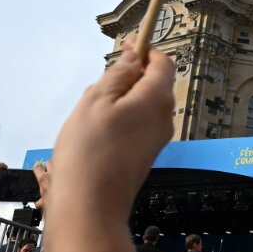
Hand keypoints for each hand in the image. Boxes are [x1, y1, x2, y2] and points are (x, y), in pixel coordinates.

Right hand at [40, 47, 174, 220]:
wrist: (90, 209)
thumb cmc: (89, 153)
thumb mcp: (96, 100)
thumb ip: (118, 73)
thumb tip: (135, 56)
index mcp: (156, 99)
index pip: (162, 62)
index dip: (145, 49)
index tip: (126, 43)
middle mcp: (163, 119)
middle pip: (152, 84)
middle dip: (126, 78)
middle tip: (98, 86)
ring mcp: (156, 140)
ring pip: (140, 106)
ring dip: (118, 101)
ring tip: (89, 116)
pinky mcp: (144, 157)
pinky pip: (135, 127)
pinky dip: (117, 122)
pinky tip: (92, 135)